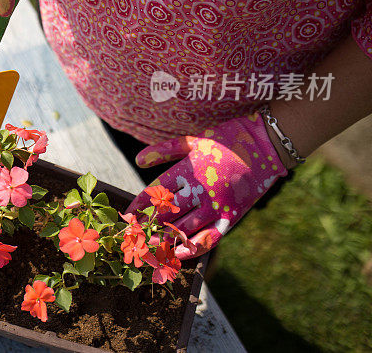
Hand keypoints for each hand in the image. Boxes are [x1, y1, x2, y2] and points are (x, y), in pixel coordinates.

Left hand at [126, 113, 288, 259]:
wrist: (266, 145)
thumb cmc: (226, 139)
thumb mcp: (193, 141)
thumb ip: (164, 151)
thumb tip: (138, 161)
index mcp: (190, 170)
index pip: (158, 191)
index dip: (140, 205)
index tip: (127, 215)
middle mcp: (202, 189)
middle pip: (168, 212)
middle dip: (148, 224)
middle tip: (132, 234)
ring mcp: (219, 205)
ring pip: (186, 227)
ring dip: (165, 238)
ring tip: (148, 245)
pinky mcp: (233, 215)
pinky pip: (211, 237)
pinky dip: (194, 248)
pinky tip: (178, 254)